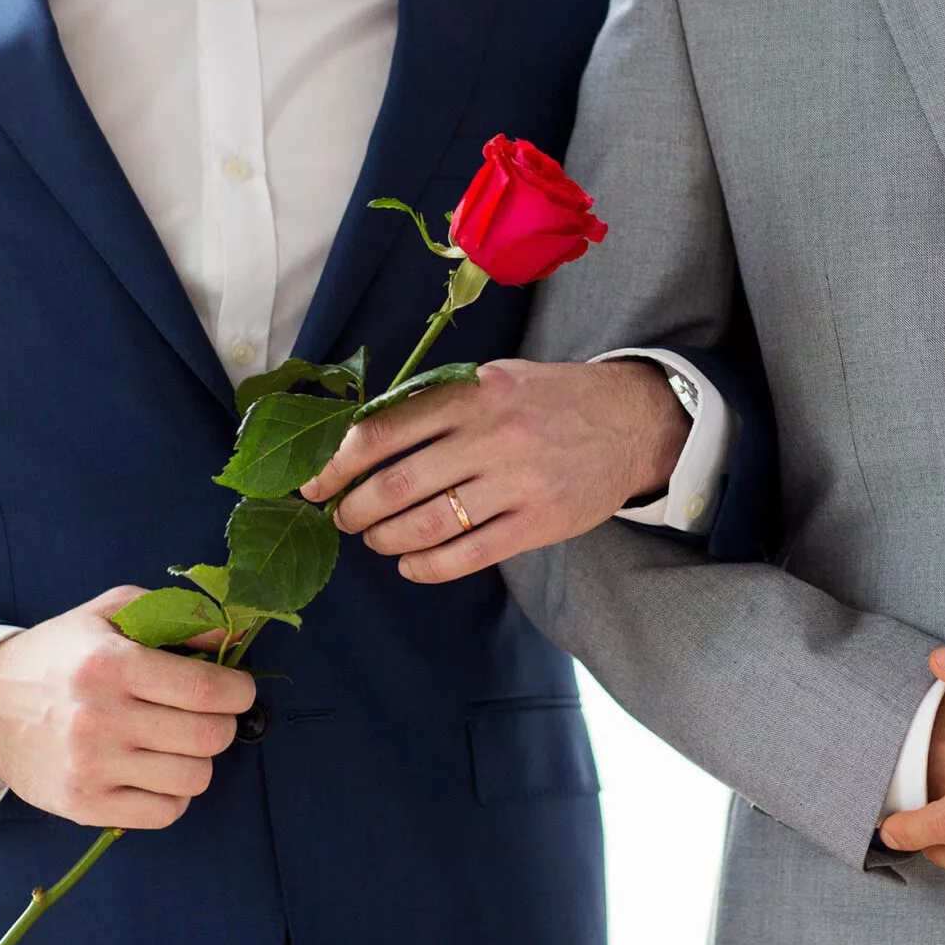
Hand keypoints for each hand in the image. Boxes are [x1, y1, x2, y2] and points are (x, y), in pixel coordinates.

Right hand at [0, 587, 255, 828]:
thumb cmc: (60, 654)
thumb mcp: (110, 613)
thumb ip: (176, 614)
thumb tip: (233, 636)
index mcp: (110, 665)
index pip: (205, 689)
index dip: (239, 690)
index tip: (237, 688)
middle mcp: (99, 719)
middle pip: (207, 738)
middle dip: (225, 724)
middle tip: (212, 714)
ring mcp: (90, 769)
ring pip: (193, 779)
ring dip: (200, 760)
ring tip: (179, 741)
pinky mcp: (83, 806)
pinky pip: (164, 814)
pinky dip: (174, 794)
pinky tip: (158, 770)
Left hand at [298, 358, 688, 582]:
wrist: (631, 420)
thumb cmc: (547, 398)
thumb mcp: (493, 377)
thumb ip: (436, 402)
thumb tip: (361, 437)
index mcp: (472, 394)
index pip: (383, 430)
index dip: (337, 462)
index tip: (312, 483)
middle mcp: (492, 436)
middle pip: (396, 484)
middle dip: (355, 510)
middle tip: (342, 518)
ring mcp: (517, 483)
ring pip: (427, 525)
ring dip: (386, 540)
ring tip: (376, 540)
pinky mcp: (538, 524)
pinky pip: (467, 556)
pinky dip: (426, 567)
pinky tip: (411, 564)